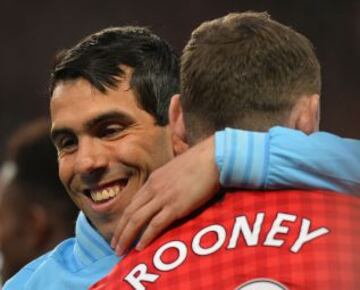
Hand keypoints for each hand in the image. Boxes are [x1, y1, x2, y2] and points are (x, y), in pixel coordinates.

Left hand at [111, 136, 219, 254]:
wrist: (211, 158)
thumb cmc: (198, 164)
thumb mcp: (174, 171)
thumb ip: (166, 183)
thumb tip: (165, 194)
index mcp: (153, 180)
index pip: (133, 203)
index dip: (123, 220)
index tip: (119, 231)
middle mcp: (154, 189)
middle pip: (130, 213)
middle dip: (120, 231)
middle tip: (114, 246)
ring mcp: (163, 198)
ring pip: (137, 219)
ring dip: (127, 237)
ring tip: (121, 251)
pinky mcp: (175, 206)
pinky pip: (156, 224)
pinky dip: (146, 237)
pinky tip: (140, 247)